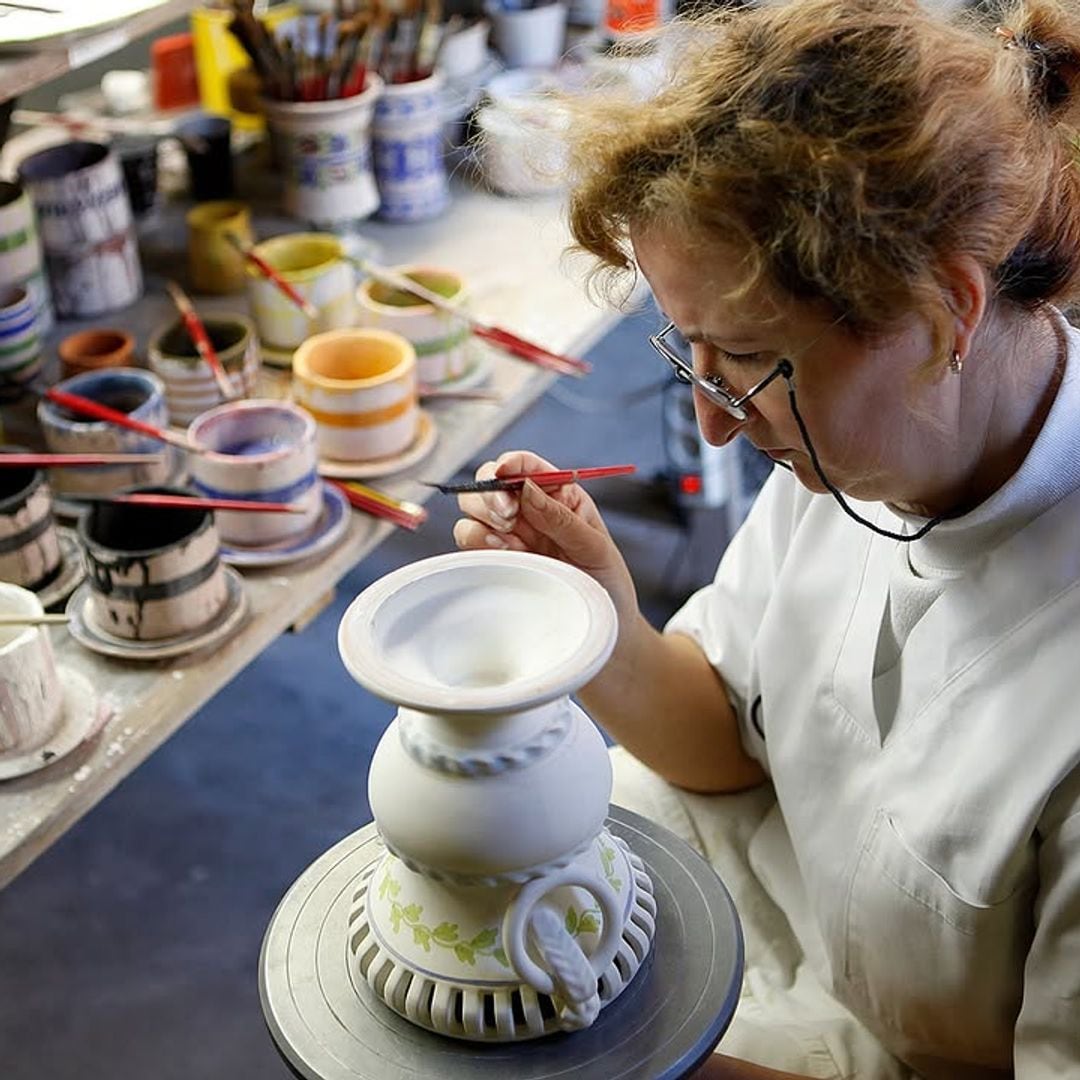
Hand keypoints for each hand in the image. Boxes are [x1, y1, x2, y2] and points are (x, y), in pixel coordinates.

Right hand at [452, 450, 638, 628]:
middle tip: (509, 517)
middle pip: (489, 481)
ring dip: (482, 519)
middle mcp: (529, 509)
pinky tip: (504, 557)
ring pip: (472, 509)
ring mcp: (509, 534)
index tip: (503, 473)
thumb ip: (561, 518)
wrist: (602, 626)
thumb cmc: (606, 583)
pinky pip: (469, 540)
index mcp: (558, 495)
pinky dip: (477, 544)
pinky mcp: (495, 559)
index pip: (526, 465)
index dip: (510, 463)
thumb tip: (527, 487)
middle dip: (491, 493)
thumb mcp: (594, 547)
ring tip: (510, 543)